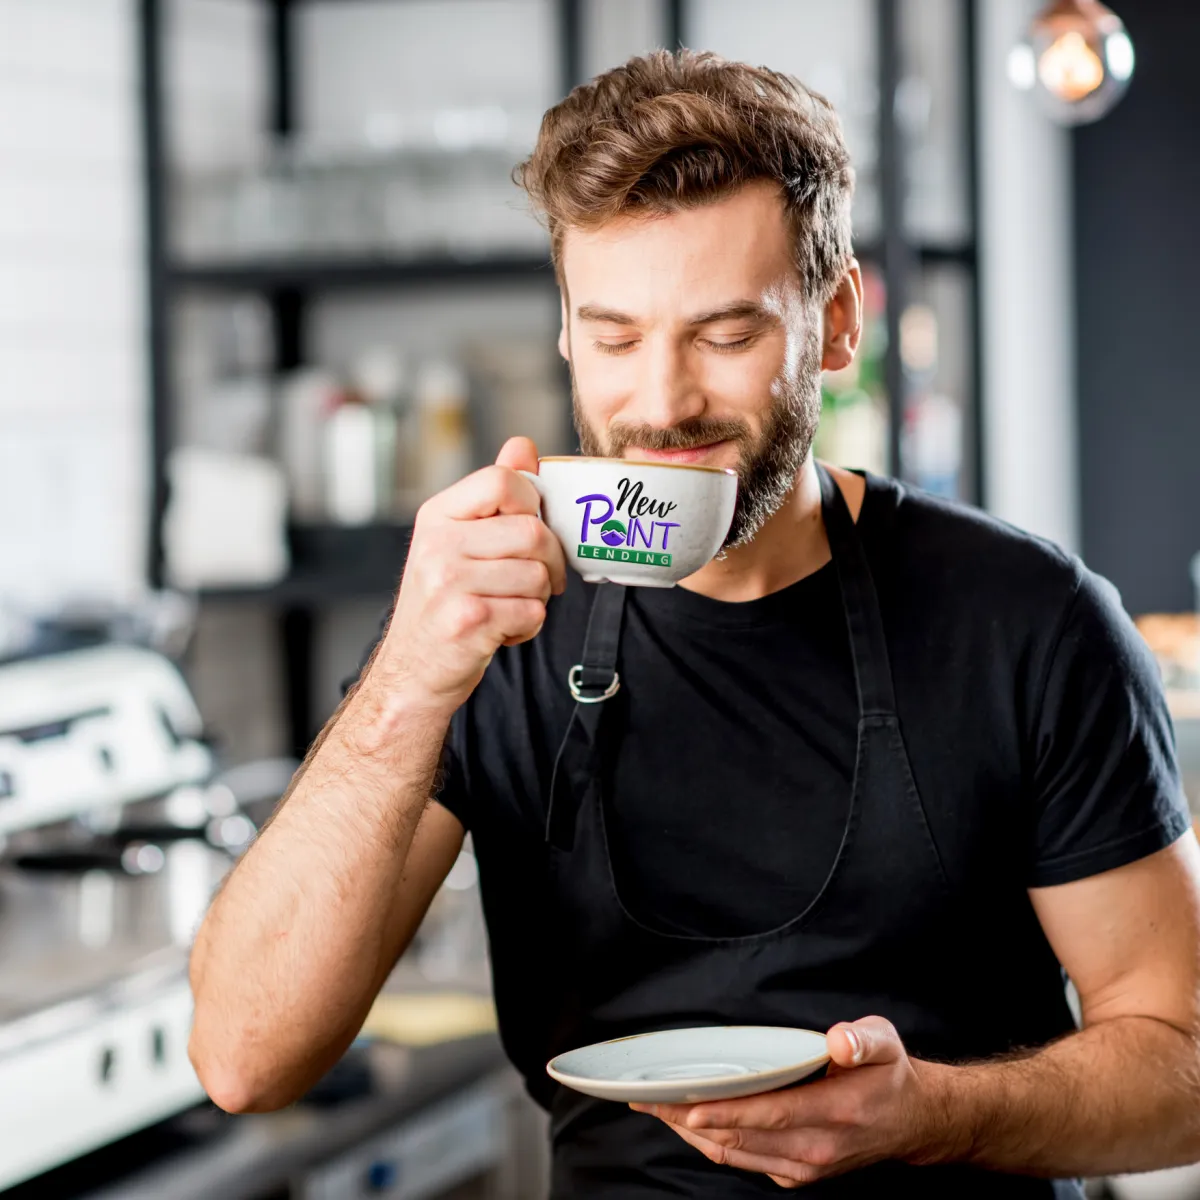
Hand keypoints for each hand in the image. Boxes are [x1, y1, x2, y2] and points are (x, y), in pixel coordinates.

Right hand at [370, 436, 566, 711]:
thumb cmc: (442, 604)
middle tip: (535, 580)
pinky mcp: (467, 620)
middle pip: (533, 531)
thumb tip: (523, 445)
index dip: (531, 504)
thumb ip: (492, 495)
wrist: (412, 672)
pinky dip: (528, 626)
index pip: (503, 480)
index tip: (528, 530)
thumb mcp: (456, 541)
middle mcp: (438, 544)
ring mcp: (449, 583)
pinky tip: (501, 629)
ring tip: (508, 606)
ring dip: (537, 598)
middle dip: (549, 561)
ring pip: (538, 575)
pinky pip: (533, 611)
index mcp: (437, 515)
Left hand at [630, 1017, 944, 1187]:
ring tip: (655, 1110)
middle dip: (687, 1119)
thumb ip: (862, 1039)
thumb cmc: (888, 1075)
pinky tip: (689, 1123)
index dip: (725, 1111)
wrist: (912, 1121)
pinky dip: (712, 1143)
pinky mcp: (797, 1173)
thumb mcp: (884, 1042)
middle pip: (739, 1138)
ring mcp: (804, 1166)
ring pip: (735, 1155)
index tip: (686, 1104)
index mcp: (833, 1113)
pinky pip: (744, 1162)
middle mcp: (814, 1148)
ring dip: (691, 1134)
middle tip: (647, 1098)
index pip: (768, 1115)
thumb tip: (839, 1040)